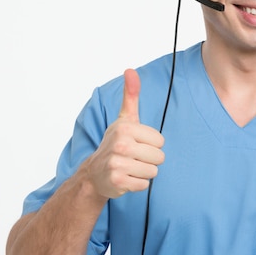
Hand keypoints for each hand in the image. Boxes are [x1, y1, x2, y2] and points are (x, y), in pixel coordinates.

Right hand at [83, 69, 164, 198]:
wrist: (95, 172)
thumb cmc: (116, 142)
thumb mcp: (124, 118)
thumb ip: (131, 95)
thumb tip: (130, 70)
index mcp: (125, 127)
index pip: (160, 141)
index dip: (151, 144)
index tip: (137, 143)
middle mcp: (120, 144)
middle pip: (159, 157)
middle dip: (149, 159)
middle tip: (134, 157)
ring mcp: (118, 164)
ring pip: (153, 172)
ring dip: (144, 172)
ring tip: (130, 167)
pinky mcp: (118, 181)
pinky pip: (144, 185)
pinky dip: (138, 183)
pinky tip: (127, 177)